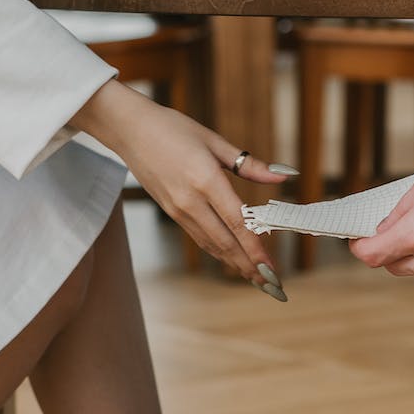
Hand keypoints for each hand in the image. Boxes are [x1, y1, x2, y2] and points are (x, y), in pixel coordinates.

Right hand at [72, 82, 292, 295]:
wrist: (128, 130)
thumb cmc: (173, 128)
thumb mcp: (214, 141)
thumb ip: (250, 164)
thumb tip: (284, 176)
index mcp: (205, 179)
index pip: (237, 222)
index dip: (256, 248)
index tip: (272, 267)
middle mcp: (190, 201)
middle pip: (225, 242)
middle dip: (250, 266)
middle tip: (272, 284)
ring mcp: (178, 210)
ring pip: (211, 244)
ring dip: (235, 263)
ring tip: (256, 278)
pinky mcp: (171, 212)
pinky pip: (199, 237)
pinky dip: (218, 251)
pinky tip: (232, 259)